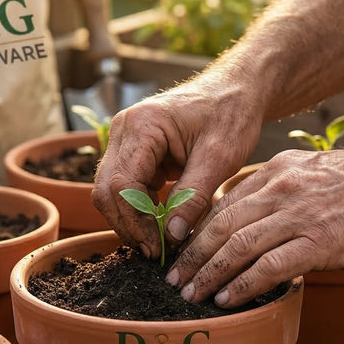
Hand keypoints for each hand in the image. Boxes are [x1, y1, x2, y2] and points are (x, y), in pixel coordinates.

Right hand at [92, 78, 266, 260]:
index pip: (121, 185)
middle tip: (155, 252)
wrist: (236, 91)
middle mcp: (124, 130)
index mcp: (142, 125)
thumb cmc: (230, 115)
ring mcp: (125, 141)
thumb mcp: (219, 158)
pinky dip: (140, 210)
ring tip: (160, 242)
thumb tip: (172, 237)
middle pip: (106, 191)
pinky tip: (161, 224)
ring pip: (111, 193)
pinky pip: (125, 189)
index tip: (157, 247)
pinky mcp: (133, 153)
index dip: (135, 222)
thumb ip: (193, 197)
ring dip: (132, 220)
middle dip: (128, 225)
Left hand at [167, 146, 343, 306]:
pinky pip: (267, 268)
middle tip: (173, 276)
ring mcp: (298, 216)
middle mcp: (282, 189)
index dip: (198, 229)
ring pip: (236, 247)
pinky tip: (226, 299)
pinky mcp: (317, 244)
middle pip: (221, 225)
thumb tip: (257, 215)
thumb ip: (284, 188)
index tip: (183, 249)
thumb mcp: (318, 171)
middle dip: (192, 254)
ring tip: (190, 294)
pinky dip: (241, 286)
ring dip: (208, 274)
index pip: (225, 201)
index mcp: (279, 170)